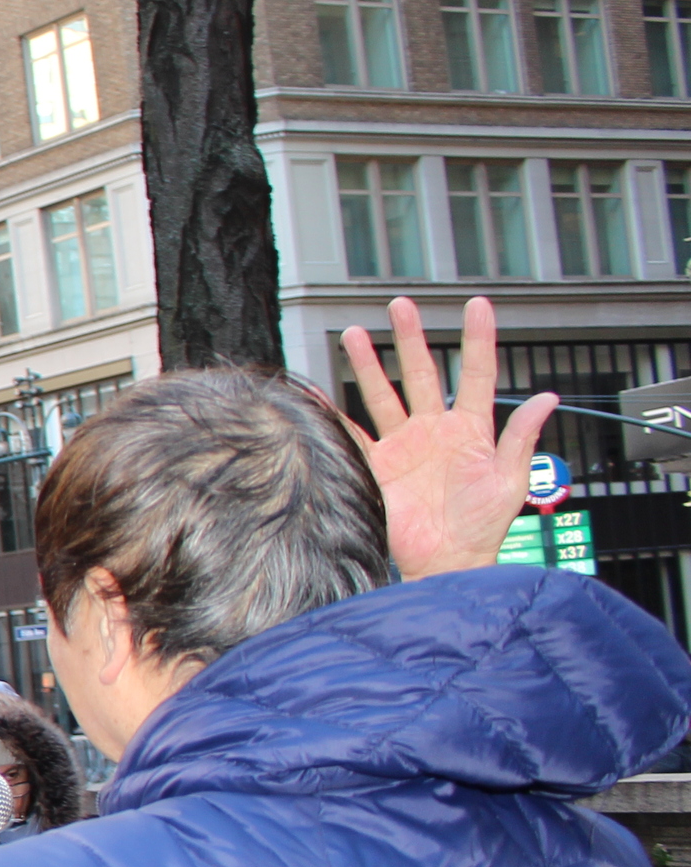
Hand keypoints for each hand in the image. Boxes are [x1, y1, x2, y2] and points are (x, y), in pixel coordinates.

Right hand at [341, 296, 556, 581]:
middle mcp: (435, 431)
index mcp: (472, 429)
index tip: (476, 305)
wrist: (445, 562)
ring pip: (384, 394)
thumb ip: (522, 438)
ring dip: (370, 364)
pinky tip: (320, 395)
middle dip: (411, 338)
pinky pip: (352, 434)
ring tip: (356, 334)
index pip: (476, 373)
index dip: (478, 339)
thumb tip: (547, 398)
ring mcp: (404, 446)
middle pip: (422, 372)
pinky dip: (334, 415)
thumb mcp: (512, 481)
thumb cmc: (484, 528)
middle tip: (401, 305)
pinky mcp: (377, 465)